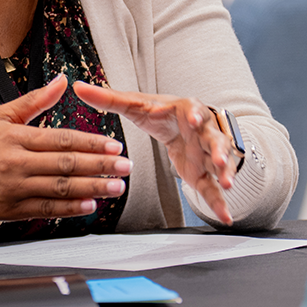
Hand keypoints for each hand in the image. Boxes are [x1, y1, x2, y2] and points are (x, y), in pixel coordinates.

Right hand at [0, 74, 131, 231]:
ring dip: (92, 188)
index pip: (62, 139)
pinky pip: (46, 210)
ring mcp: (14, 188)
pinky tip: (89, 206)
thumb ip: (34, 101)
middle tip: (125, 167)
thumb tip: (61, 82)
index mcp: (17, 138)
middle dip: (101, 166)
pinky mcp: (11, 210)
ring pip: (60, 188)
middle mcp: (17, 163)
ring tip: (116, 187)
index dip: (92, 143)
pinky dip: (70, 209)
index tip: (114, 146)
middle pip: (67, 164)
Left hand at [72, 83, 239, 225]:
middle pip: (214, 138)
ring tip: (229, 185)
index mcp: (187, 110)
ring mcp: (207, 153)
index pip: (193, 109)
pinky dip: (220, 204)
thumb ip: (110, 99)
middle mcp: (203, 130)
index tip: (193, 118)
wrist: (187, 123)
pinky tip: (227, 218)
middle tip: (219, 159)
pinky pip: (214, 189)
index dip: (194, 114)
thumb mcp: (138, 105)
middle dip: (219, 148)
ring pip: (220, 163)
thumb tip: (78, 87)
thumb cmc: (163, 112)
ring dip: (226, 173)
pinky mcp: (205, 172)